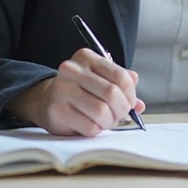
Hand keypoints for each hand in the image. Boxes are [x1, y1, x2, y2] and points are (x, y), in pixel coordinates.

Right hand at [9, 48, 144, 136]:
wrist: (47, 100)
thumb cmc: (80, 90)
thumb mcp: (100, 79)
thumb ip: (121, 86)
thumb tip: (140, 105)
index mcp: (86, 57)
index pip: (121, 76)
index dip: (131, 94)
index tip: (130, 102)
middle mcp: (72, 70)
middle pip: (112, 93)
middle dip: (122, 109)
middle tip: (120, 115)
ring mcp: (62, 89)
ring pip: (102, 111)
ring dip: (109, 122)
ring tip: (105, 120)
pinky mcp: (57, 110)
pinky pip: (89, 126)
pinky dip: (96, 130)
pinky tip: (91, 124)